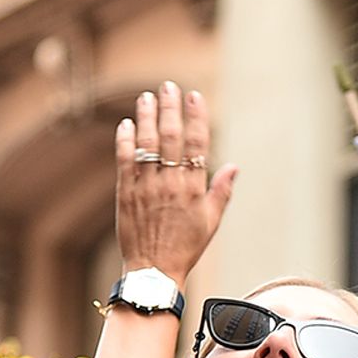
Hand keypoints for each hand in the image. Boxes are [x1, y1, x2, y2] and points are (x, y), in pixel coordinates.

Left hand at [115, 81, 238, 290]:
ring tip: (146, 97)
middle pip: (170, 137)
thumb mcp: (211, 222)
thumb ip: (221, 191)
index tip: (194, 96)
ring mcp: (145, 187)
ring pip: (146, 143)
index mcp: (193, 188)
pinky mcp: (125, 193)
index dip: (196, 117)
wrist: (153, 270)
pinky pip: (124, 160)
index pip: (196, 144)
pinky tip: (126, 124)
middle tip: (168, 86)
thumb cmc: (185, 247)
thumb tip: (233, 166)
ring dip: (146, 117)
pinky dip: (125, 140)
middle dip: (170, 108)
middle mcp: (169, 183)